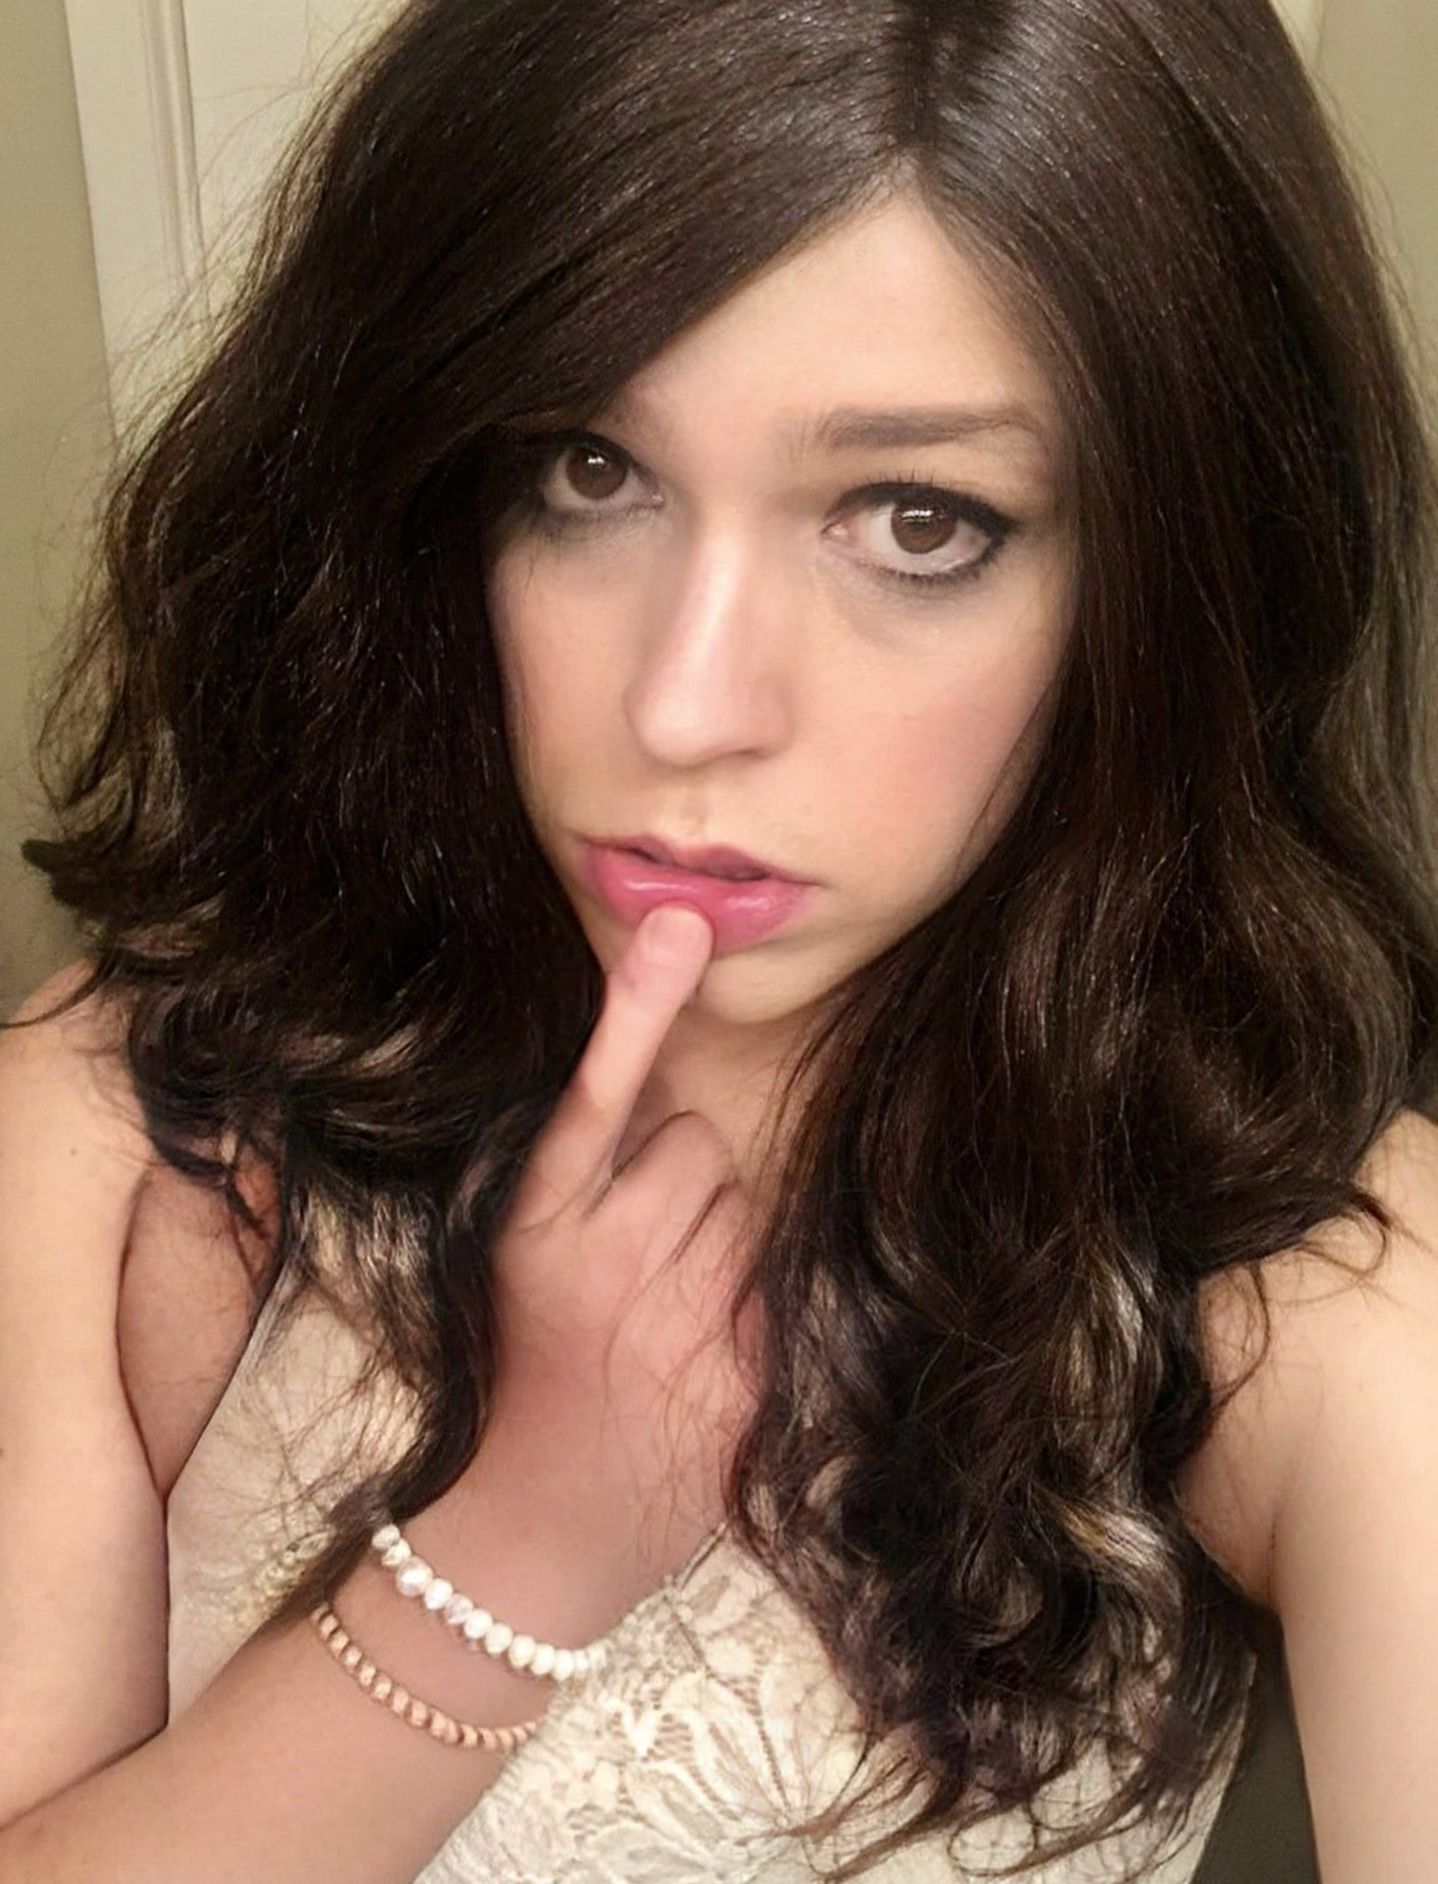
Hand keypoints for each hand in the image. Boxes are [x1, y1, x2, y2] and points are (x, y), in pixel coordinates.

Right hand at [482, 904, 762, 1596]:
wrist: (542, 1523)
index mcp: (537, 1223)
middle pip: (696, 1143)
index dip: (635, 1006)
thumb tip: (679, 1107)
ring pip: (744, 1204)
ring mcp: (673, 1316)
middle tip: (637, 1262)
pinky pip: (773, 1276)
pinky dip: (751, 1300)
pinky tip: (701, 1353)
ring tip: (665, 1309)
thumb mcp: (530, 1262)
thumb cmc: (542, 1369)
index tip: (675, 924)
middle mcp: (602, 1257)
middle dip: (682, 1184)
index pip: (594, 1094)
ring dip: (720, 1240)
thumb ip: (592, 1180)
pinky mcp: (736, 1367)